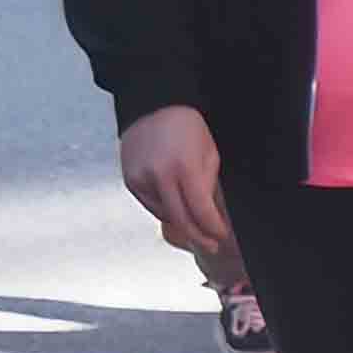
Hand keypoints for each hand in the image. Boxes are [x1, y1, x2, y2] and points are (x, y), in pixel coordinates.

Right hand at [117, 106, 230, 256]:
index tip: (221, 235)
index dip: (212, 227)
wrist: (153, 107)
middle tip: (211, 245)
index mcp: (183, 167)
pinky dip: (166, 211)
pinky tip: (177, 211)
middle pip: (180, 220)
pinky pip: (151, 205)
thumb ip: (208, 186)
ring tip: (198, 228)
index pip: (200, 210)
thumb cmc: (187, 127)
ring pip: (165, 215)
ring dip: (183, 225)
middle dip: (198, 236)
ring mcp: (141, 179)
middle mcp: (158, 176)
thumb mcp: (209, 153)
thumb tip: (210, 216)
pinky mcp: (130, 181)